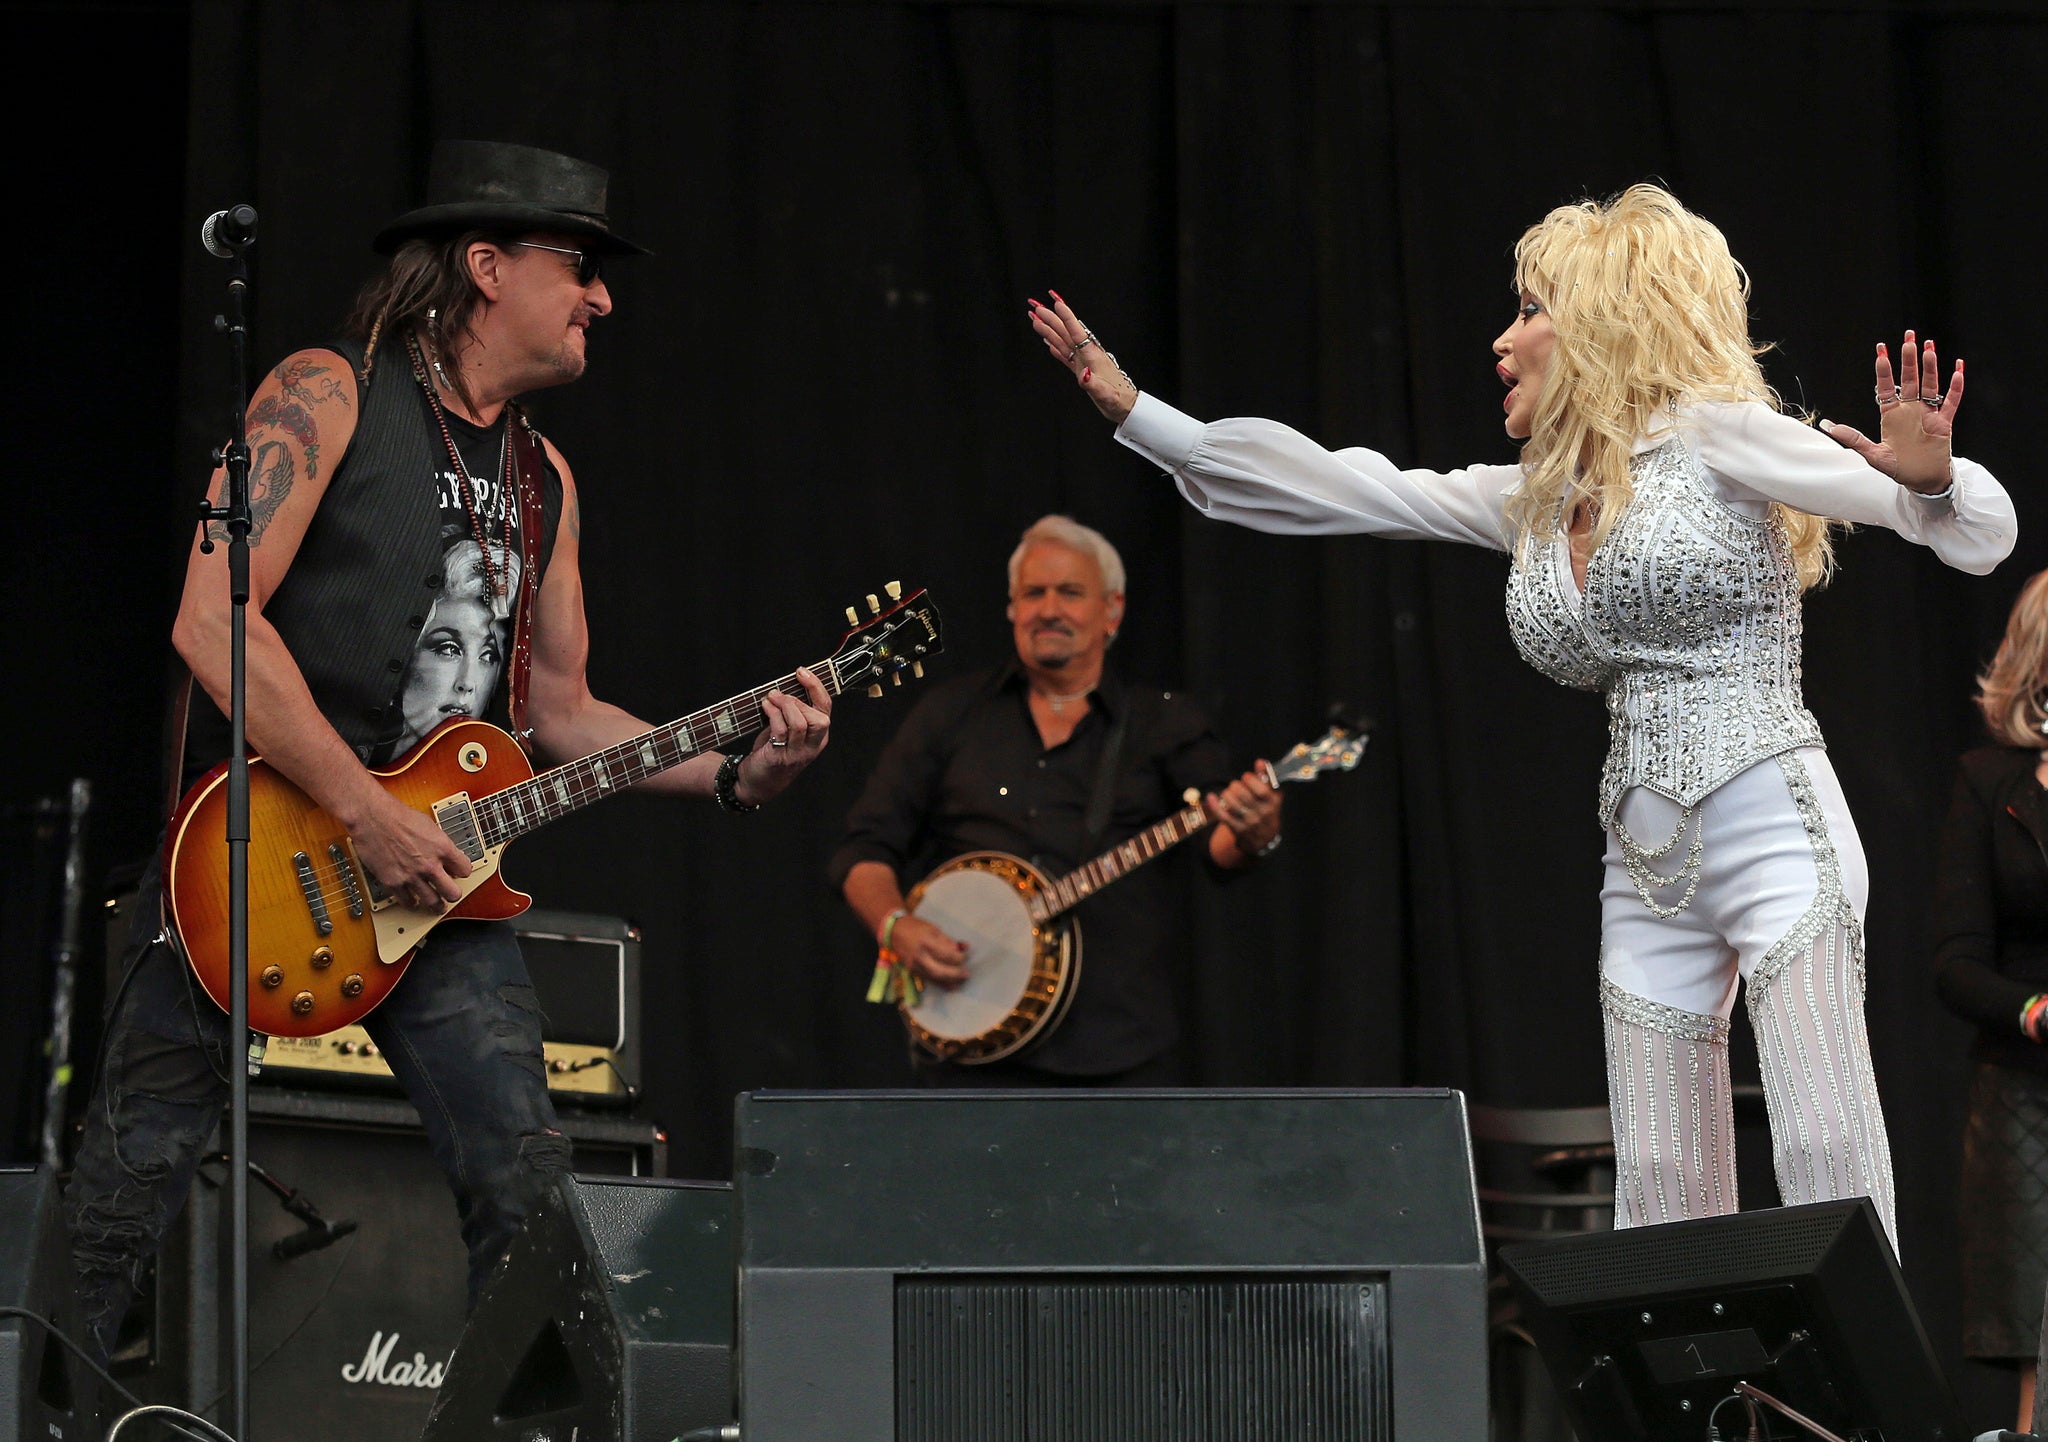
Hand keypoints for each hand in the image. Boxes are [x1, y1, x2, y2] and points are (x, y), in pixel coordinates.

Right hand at [346, 786, 472, 909]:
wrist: (372, 816)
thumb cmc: (397, 815)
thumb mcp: (429, 825)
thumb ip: (439, 843)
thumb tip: (445, 854)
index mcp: (442, 848)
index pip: (465, 869)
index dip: (462, 872)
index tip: (459, 873)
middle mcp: (429, 864)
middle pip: (453, 893)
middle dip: (453, 895)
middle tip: (450, 895)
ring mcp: (412, 875)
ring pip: (432, 902)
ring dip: (435, 905)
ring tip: (436, 906)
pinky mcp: (393, 882)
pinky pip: (407, 901)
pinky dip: (411, 902)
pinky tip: (412, 900)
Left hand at [735, 667, 831, 805]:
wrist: (756, 782)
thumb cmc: (772, 753)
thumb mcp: (788, 732)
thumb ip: (792, 713)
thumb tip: (786, 687)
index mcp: (818, 737)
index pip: (826, 708)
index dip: (816, 687)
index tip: (802, 672)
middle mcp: (812, 747)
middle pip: (819, 719)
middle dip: (799, 701)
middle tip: (779, 694)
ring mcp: (797, 754)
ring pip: (800, 724)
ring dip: (784, 706)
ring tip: (771, 698)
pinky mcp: (780, 758)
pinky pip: (781, 731)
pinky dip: (773, 714)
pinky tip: (765, 707)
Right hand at [891, 913, 969, 989]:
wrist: (894, 931)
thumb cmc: (916, 927)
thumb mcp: (933, 929)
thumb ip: (947, 940)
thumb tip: (963, 948)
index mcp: (926, 941)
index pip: (946, 954)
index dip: (958, 957)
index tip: (964, 956)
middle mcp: (920, 955)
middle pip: (940, 970)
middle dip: (955, 974)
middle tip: (966, 974)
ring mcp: (914, 964)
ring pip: (934, 977)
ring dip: (949, 980)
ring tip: (961, 981)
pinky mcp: (912, 970)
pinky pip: (928, 979)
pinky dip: (940, 983)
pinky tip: (951, 985)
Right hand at [1027, 291, 1138, 423]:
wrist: (1125, 406)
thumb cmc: (1118, 400)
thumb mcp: (1106, 394)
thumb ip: (1093, 384)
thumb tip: (1084, 374)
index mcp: (1092, 357)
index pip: (1077, 333)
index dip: (1067, 318)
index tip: (1057, 303)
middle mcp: (1087, 356)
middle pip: (1066, 333)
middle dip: (1052, 319)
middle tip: (1037, 307)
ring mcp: (1083, 362)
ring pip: (1063, 342)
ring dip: (1049, 330)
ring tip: (1036, 320)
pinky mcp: (1081, 370)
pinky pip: (1065, 355)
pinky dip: (1055, 348)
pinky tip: (1048, 343)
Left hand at [1205, 764, 1282, 854]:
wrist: (1264, 838)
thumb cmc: (1267, 810)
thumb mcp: (1271, 794)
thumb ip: (1266, 777)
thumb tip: (1260, 762)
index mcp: (1272, 802)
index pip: (1261, 789)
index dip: (1250, 779)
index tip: (1246, 777)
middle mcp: (1261, 813)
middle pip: (1243, 795)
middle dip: (1235, 786)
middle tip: (1235, 786)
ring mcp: (1248, 822)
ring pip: (1232, 804)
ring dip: (1226, 794)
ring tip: (1228, 793)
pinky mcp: (1237, 829)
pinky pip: (1222, 815)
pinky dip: (1214, 805)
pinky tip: (1211, 797)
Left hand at [1820, 330, 1963, 494]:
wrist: (1922, 481)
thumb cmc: (1897, 468)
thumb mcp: (1872, 454)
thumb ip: (1853, 438)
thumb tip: (1827, 425)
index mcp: (1891, 414)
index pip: (1887, 386)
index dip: (1884, 369)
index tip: (1881, 350)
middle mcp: (1910, 410)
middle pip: (1910, 379)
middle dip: (1909, 358)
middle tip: (1909, 336)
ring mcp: (1928, 414)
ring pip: (1930, 385)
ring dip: (1930, 366)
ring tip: (1929, 346)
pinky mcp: (1944, 423)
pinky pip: (1951, 401)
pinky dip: (1954, 386)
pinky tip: (1957, 369)